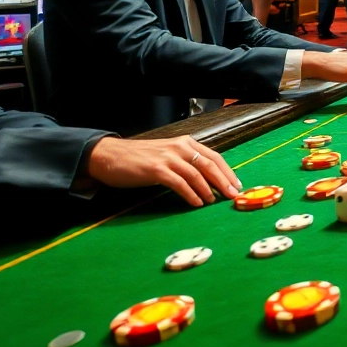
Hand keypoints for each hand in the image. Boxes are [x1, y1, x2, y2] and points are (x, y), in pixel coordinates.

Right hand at [84, 136, 240, 206]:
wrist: (110, 156)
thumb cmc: (140, 158)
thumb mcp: (167, 155)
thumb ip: (185, 162)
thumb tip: (207, 180)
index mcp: (185, 143)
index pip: (214, 156)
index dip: (227, 171)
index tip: (236, 184)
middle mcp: (179, 147)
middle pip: (209, 165)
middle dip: (224, 181)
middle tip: (232, 195)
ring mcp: (168, 158)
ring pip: (196, 175)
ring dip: (208, 190)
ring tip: (213, 201)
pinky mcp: (156, 170)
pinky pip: (179, 184)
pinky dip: (190, 194)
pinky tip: (196, 203)